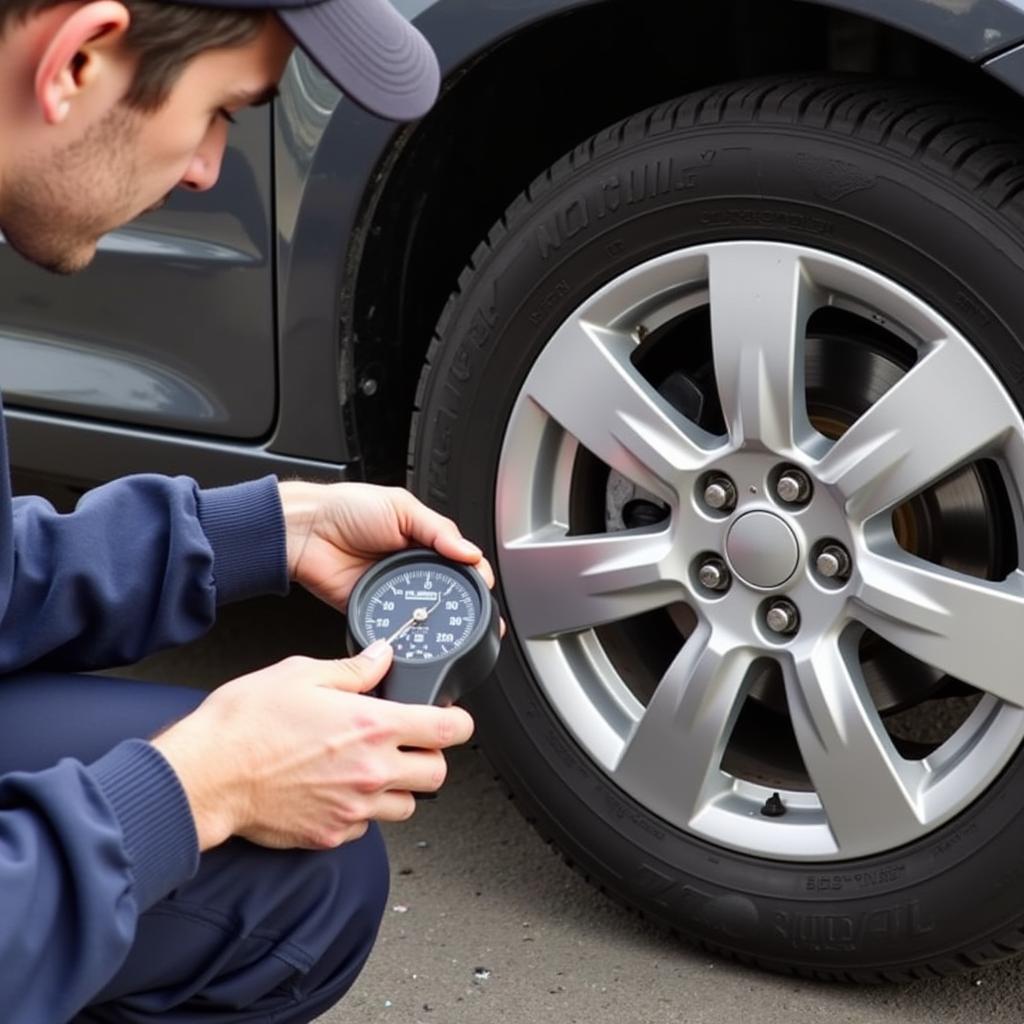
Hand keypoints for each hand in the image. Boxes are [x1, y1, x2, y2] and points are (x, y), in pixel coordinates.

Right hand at [151, 641, 473, 850]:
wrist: (204, 775)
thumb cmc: (245, 723)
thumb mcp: (301, 673)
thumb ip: (354, 669)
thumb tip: (382, 657)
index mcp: (372, 725)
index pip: (447, 730)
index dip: (458, 722)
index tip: (452, 718)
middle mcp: (370, 771)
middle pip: (437, 774)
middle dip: (429, 757)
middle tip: (407, 743)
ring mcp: (352, 808)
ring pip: (407, 806)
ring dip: (398, 787)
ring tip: (369, 767)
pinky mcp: (330, 835)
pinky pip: (366, 827)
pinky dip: (362, 811)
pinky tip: (338, 789)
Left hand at [278, 481, 494, 612]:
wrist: (305, 531)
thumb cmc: (346, 508)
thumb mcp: (401, 507)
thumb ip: (438, 530)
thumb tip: (470, 552)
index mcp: (422, 540)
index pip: (459, 561)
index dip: (474, 573)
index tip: (483, 583)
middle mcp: (410, 567)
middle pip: (446, 590)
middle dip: (463, 603)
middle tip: (476, 613)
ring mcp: (392, 590)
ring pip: (424, 611)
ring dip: (437, 618)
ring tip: (453, 624)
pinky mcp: (373, 610)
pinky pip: (394, 624)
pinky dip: (407, 628)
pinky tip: (418, 627)